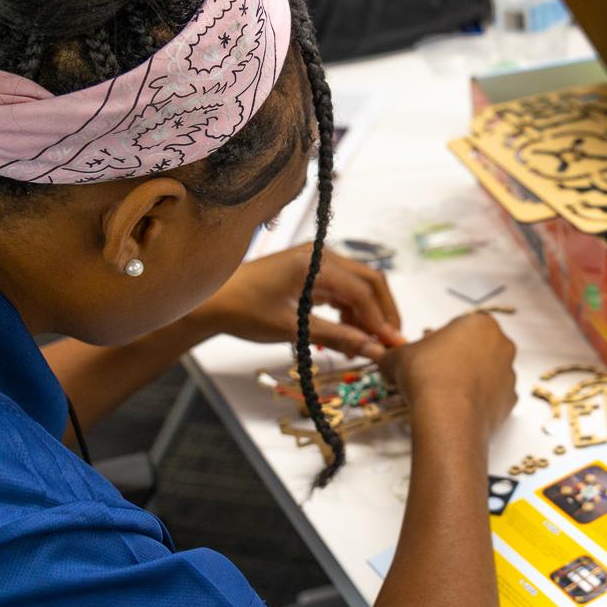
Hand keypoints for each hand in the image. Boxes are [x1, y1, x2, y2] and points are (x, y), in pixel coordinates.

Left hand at [198, 246, 404, 357]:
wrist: (212, 302)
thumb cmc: (245, 311)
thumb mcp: (293, 328)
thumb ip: (338, 337)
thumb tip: (375, 351)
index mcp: (317, 262)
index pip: (363, 291)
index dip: (381, 320)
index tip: (393, 346)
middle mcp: (322, 255)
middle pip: (369, 281)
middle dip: (382, 313)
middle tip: (391, 344)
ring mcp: (317, 262)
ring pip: (358, 286)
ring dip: (367, 314)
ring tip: (367, 345)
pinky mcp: (312, 273)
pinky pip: (343, 290)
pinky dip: (351, 311)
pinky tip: (349, 333)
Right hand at [381, 313, 517, 435]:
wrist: (447, 415)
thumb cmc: (425, 373)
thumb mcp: (398, 357)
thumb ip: (391, 354)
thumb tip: (382, 360)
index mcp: (480, 323)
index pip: (459, 328)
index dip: (441, 343)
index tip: (427, 358)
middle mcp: (502, 345)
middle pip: (478, 349)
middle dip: (459, 360)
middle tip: (435, 376)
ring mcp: (510, 374)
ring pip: (488, 374)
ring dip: (471, 381)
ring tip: (446, 396)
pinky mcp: (511, 401)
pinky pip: (493, 398)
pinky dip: (479, 402)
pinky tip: (460, 409)